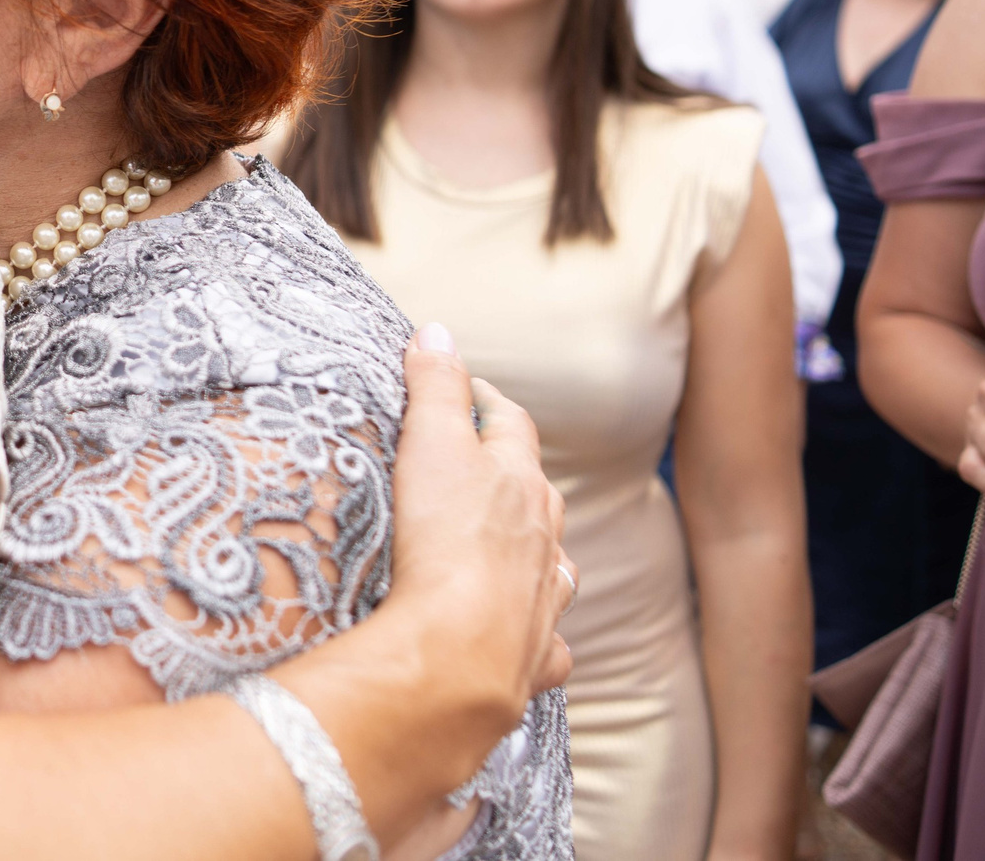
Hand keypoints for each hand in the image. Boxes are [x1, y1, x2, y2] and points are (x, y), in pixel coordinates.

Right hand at [384, 325, 573, 730]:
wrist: (460, 651)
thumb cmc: (445, 539)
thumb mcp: (431, 444)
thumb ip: (436, 386)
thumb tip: (438, 330)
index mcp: (520, 482)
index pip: (512, 424)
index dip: (486, 401)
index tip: (463, 387)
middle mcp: (545, 538)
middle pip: (539, 492)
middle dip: (514, 472)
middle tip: (478, 461)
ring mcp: (545, 598)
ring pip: (553, 563)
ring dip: (536, 549)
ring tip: (511, 544)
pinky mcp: (533, 655)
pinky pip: (549, 639)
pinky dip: (540, 628)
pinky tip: (528, 631)